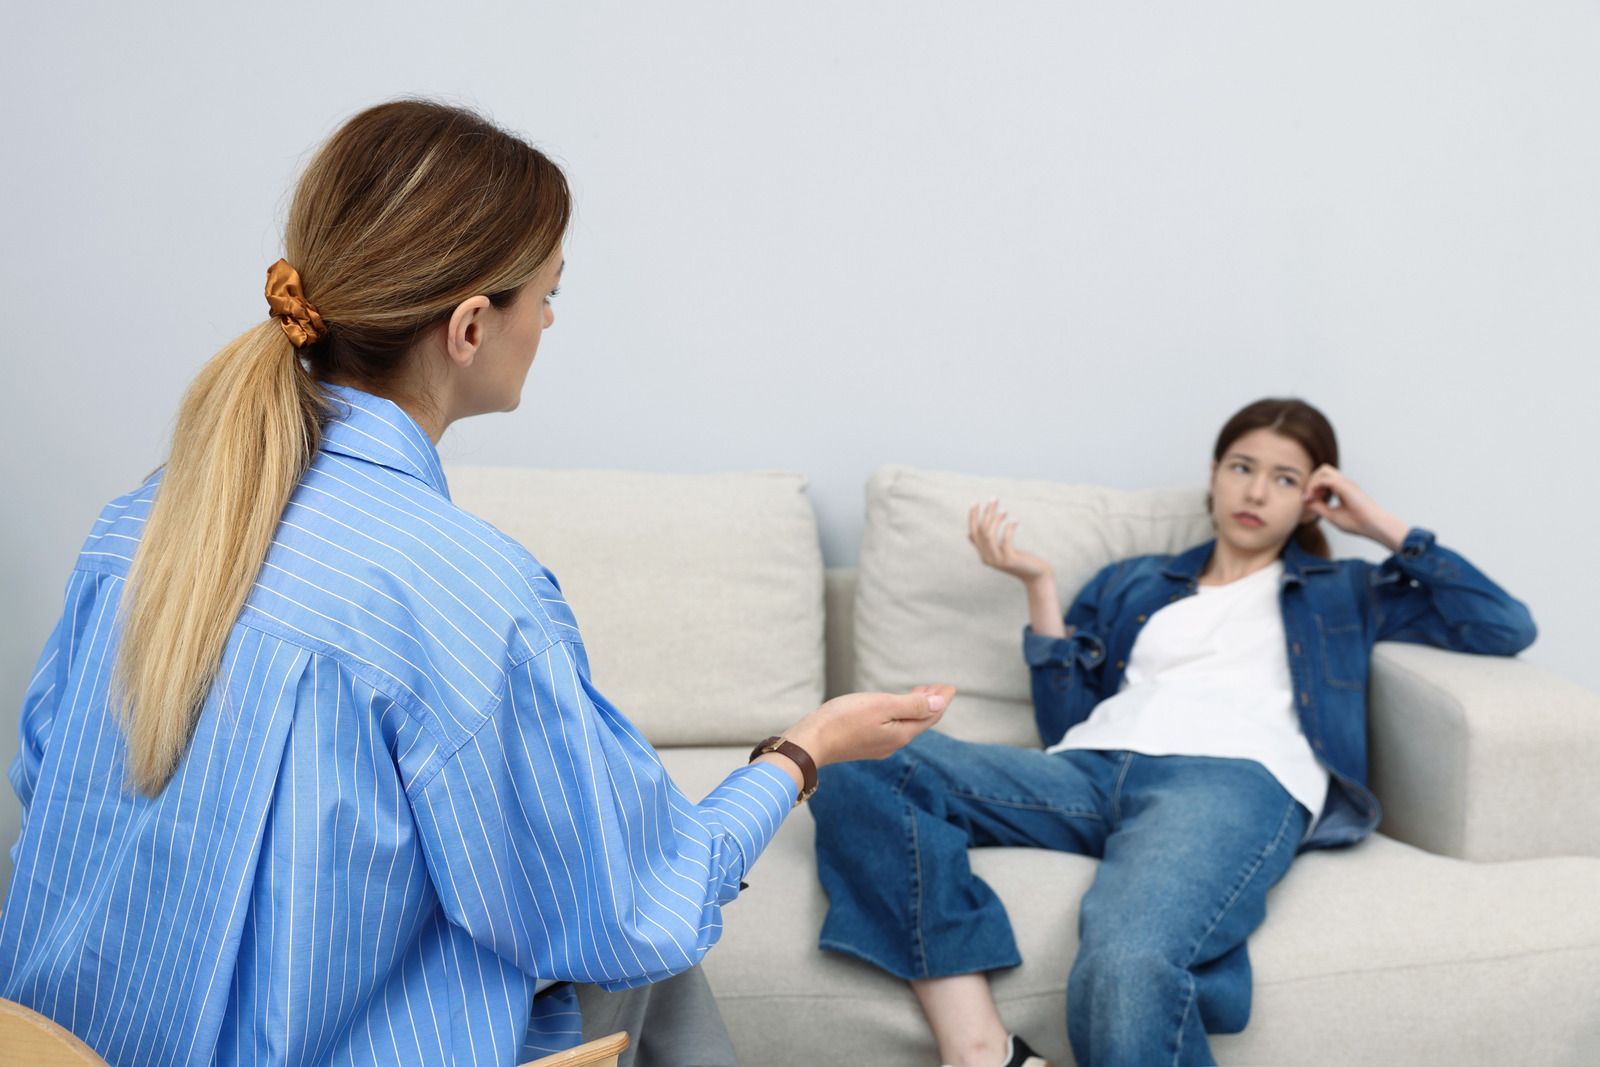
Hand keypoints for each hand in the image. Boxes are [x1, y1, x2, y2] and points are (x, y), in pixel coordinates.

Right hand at [783, 685, 953, 767]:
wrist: (810, 742)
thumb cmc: (844, 720)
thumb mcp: (882, 705)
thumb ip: (912, 705)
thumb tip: (940, 703)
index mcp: (901, 734)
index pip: (930, 716)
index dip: (942, 699)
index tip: (950, 686)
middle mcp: (893, 743)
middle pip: (919, 721)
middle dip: (931, 703)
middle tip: (939, 687)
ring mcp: (878, 746)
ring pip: (906, 725)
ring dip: (915, 708)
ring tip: (920, 693)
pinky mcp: (864, 745)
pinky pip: (892, 728)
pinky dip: (900, 714)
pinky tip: (893, 709)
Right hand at [968, 500, 1051, 582]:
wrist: (1036, 576)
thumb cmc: (1021, 561)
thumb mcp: (1001, 551)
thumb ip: (987, 544)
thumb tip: (970, 533)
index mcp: (984, 555)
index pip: (973, 533)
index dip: (972, 517)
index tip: (975, 502)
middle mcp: (987, 558)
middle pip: (981, 531)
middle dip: (986, 513)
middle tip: (994, 499)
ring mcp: (997, 560)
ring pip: (989, 535)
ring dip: (996, 519)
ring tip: (1005, 510)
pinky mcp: (1009, 560)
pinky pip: (1005, 540)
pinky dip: (1008, 528)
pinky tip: (1015, 521)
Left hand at [1302, 465, 1407, 550]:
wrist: (1372, 526)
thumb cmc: (1357, 523)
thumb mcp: (1332, 515)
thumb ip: (1319, 507)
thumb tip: (1306, 502)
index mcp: (1343, 489)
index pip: (1324, 479)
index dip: (1313, 488)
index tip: (1308, 501)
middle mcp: (1345, 483)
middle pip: (1323, 470)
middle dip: (1311, 481)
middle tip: (1308, 497)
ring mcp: (1345, 483)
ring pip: (1323, 470)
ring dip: (1313, 482)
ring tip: (1310, 496)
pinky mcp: (1345, 485)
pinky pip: (1324, 479)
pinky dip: (1315, 486)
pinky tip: (1312, 497)